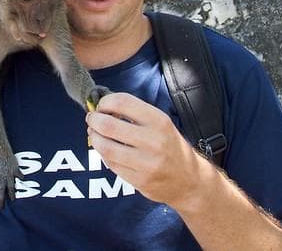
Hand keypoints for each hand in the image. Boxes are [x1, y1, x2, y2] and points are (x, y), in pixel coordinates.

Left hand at [85, 92, 205, 208]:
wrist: (190, 181)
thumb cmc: (170, 146)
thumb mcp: (160, 123)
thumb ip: (135, 113)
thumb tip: (103, 106)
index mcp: (159, 121)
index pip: (122, 102)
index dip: (105, 102)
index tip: (101, 106)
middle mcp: (153, 141)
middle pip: (108, 125)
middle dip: (94, 120)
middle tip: (91, 119)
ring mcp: (146, 163)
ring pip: (106, 147)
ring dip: (94, 138)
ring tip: (94, 134)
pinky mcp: (139, 180)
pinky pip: (111, 164)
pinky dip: (103, 155)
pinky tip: (106, 150)